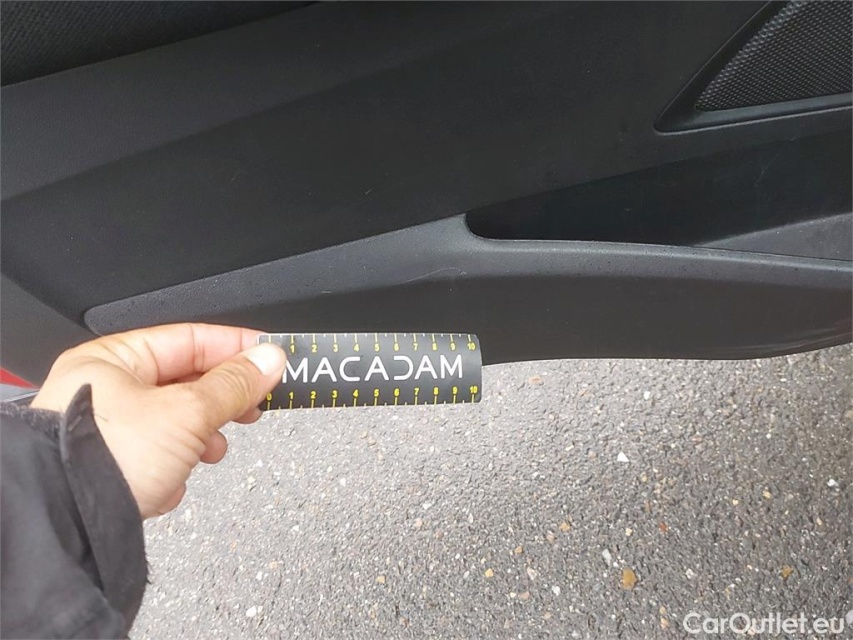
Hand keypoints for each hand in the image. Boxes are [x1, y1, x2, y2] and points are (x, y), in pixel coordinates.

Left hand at [31, 324, 285, 518]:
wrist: (71, 527)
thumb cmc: (105, 459)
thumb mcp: (187, 412)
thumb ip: (233, 384)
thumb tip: (268, 361)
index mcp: (112, 359)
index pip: (189, 338)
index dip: (235, 347)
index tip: (269, 356)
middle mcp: (104, 389)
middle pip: (185, 380)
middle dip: (220, 400)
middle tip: (254, 404)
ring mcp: (108, 429)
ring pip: (176, 420)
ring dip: (200, 438)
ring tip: (209, 449)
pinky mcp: (114, 465)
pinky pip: (161, 454)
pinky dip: (175, 467)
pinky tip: (173, 481)